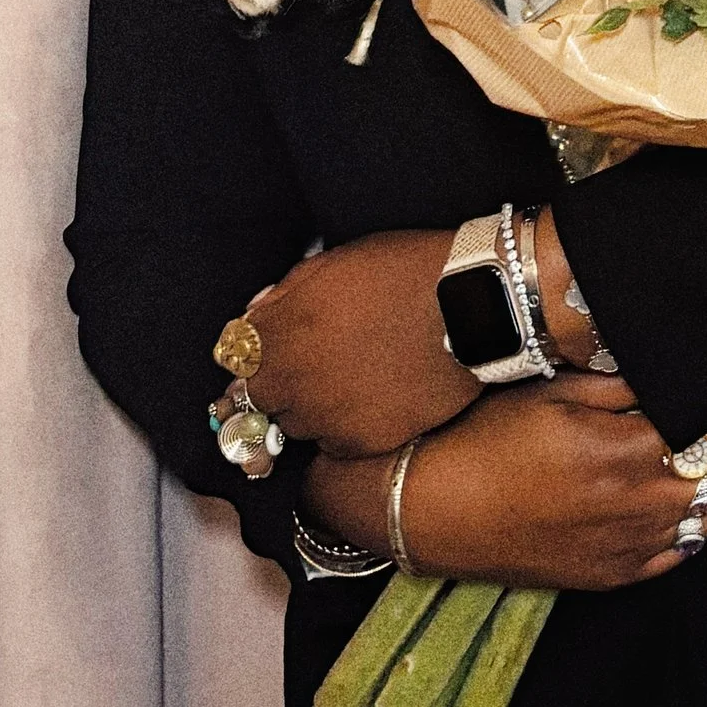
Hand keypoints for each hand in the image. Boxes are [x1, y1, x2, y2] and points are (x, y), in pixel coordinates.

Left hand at [242, 232, 473, 456]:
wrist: (469, 306)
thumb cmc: (404, 271)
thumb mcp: (336, 262)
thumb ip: (286, 292)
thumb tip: (256, 316)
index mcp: (284, 327)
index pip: (237, 357)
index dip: (251, 356)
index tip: (262, 357)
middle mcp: (294, 377)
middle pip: (260, 397)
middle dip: (277, 384)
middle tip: (311, 369)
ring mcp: (325, 415)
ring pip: (294, 424)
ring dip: (308, 408)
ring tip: (347, 382)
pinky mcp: (359, 442)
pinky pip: (330, 444)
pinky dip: (341, 427)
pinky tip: (370, 400)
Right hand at [307, 380, 706, 592]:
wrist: (433, 511)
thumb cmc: (485, 438)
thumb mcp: (549, 389)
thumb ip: (617, 382)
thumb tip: (668, 369)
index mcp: (620, 453)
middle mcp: (633, 507)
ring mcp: (624, 548)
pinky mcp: (611, 576)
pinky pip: (678, 555)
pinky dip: (694, 525)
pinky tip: (685, 500)